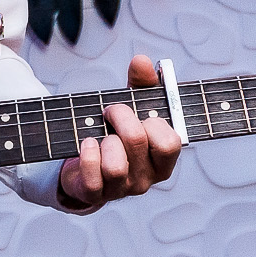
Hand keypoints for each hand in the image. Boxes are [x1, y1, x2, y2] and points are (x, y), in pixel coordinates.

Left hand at [57, 55, 182, 208]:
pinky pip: (92, 175)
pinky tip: (86, 144)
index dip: (152, 121)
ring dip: (104, 140)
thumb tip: (142, 61)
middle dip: (119, 117)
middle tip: (111, 111)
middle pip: (137, 142)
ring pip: (116, 165)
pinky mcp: (95, 194)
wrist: (86, 163)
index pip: (169, 143)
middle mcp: (146, 178)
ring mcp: (121, 189)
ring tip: (100, 135)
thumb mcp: (134, 108)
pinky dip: (86, 154)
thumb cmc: (117, 133)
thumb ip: (142, 84)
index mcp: (162, 160)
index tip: (139, 112)